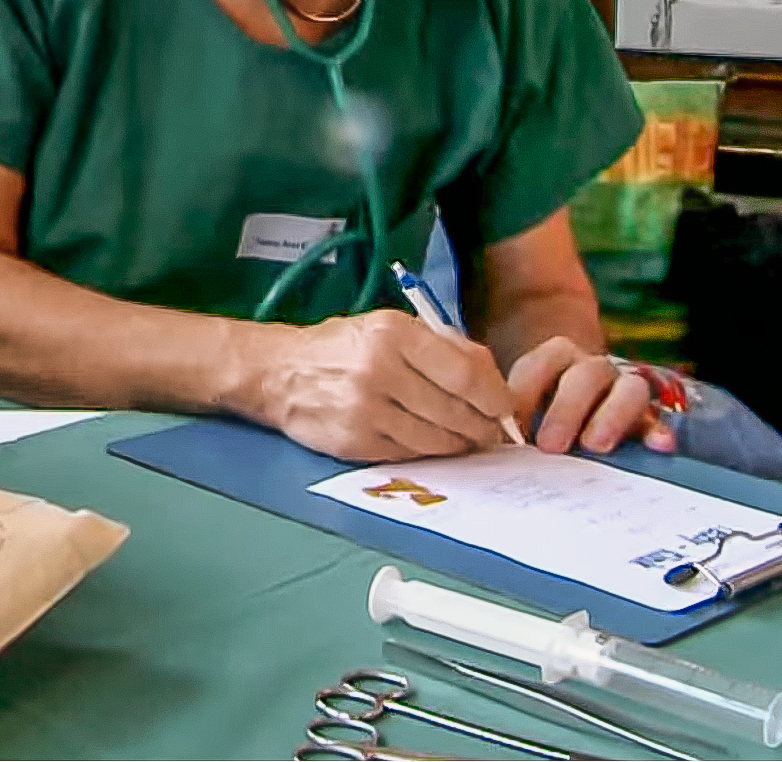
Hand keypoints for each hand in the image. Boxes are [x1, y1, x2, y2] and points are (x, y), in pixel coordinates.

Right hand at [249, 309, 517, 462]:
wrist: (277, 372)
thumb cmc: (341, 347)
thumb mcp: (389, 326)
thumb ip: (443, 346)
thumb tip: (493, 381)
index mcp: (393, 333)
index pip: (466, 373)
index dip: (496, 397)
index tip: (504, 407)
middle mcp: (379, 370)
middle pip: (457, 411)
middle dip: (483, 426)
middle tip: (492, 430)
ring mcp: (365, 410)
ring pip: (438, 439)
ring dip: (460, 443)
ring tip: (465, 437)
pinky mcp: (355, 442)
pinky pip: (411, 454)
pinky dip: (428, 451)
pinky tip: (429, 441)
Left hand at [507, 337, 672, 455]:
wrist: (580, 412)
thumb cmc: (544, 414)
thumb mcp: (526, 411)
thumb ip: (517, 418)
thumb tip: (501, 439)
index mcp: (557, 360)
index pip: (540, 364)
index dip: (525, 390)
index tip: (513, 423)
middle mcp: (594, 369)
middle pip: (586, 375)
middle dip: (566, 410)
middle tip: (550, 446)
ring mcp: (625, 389)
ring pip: (630, 389)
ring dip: (612, 417)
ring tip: (595, 446)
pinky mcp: (648, 418)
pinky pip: (658, 419)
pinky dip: (657, 431)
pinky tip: (657, 445)